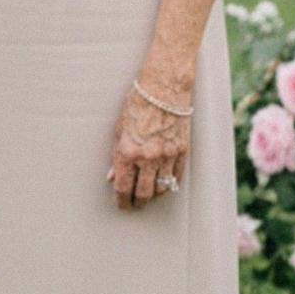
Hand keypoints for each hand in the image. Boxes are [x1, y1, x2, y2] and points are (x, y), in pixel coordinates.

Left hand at [108, 84, 189, 209]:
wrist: (163, 89)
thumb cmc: (137, 105)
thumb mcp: (119, 129)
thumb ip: (116, 155)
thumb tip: (112, 177)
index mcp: (128, 151)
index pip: (123, 187)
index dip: (121, 200)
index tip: (121, 204)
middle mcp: (147, 157)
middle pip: (144, 193)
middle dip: (138, 202)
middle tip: (135, 204)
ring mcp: (167, 156)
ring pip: (162, 188)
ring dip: (154, 194)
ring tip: (149, 194)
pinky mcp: (182, 152)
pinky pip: (176, 177)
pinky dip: (169, 182)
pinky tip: (164, 183)